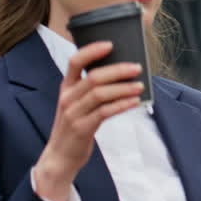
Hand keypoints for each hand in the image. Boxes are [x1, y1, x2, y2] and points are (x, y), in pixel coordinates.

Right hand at [32, 41, 142, 200]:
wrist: (60, 156)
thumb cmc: (75, 126)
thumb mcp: (77, 104)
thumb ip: (91, 90)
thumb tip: (121, 74)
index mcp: (66, 87)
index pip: (74, 62)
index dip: (91, 51)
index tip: (110, 44)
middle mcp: (68, 97)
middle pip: (93, 77)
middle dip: (117, 70)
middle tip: (136, 67)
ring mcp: (73, 113)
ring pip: (100, 94)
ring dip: (123, 88)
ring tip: (139, 86)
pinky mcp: (82, 128)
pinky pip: (104, 112)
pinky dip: (121, 105)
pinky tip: (134, 102)